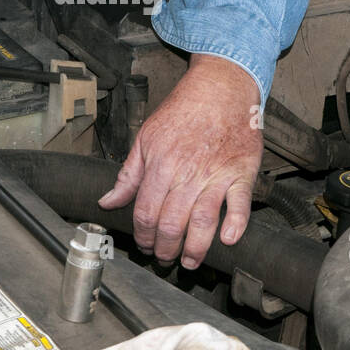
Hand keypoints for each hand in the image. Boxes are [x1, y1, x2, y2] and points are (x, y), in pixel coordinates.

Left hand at [98, 54, 261, 268]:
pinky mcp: (242, 172)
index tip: (144, 244)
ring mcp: (217, 174)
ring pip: (203, 221)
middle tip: (164, 258)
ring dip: (196, 248)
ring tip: (191, 262)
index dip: (142, 235)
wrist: (221, 87)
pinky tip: (229, 240)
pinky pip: (241, 204)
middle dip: (165, 248)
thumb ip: (128, 174)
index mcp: (161, 165)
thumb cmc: (183, 110)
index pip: (146, 212)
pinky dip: (236, 224)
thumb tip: (107, 201)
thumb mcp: (146, 137)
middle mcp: (188, 173)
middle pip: (172, 223)